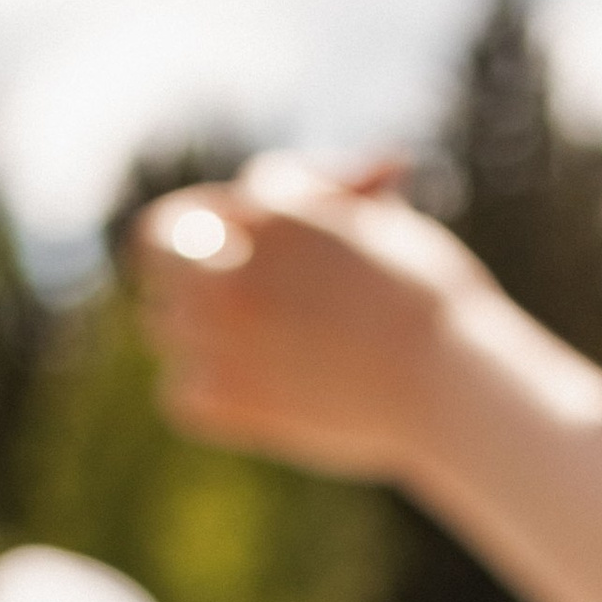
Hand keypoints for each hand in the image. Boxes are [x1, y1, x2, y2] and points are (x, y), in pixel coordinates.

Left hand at [135, 155, 485, 478]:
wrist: (448, 383)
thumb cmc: (424, 296)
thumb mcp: (367, 215)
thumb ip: (305, 199)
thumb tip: (264, 196)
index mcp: (267, 214)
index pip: (188, 214)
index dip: (201, 229)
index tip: (229, 251)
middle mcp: (232, 270)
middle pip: (153, 256)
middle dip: (181, 269)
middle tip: (220, 292)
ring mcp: (224, 338)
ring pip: (161, 327)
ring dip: (191, 332)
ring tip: (249, 345)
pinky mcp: (232, 404)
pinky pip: (178, 397)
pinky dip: (201, 395)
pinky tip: (246, 394)